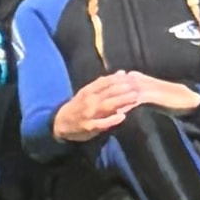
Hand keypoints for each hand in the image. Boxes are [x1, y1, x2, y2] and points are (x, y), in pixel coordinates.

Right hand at [50, 69, 187, 141]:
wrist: (60, 123)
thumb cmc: (77, 106)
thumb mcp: (88, 92)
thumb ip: (104, 84)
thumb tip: (122, 72)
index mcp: (88, 90)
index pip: (105, 81)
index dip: (119, 79)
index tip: (132, 77)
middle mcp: (88, 100)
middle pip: (108, 92)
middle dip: (124, 88)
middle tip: (138, 86)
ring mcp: (89, 113)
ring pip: (107, 105)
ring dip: (121, 101)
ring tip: (135, 97)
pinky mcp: (89, 126)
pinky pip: (102, 123)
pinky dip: (112, 119)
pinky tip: (123, 117)